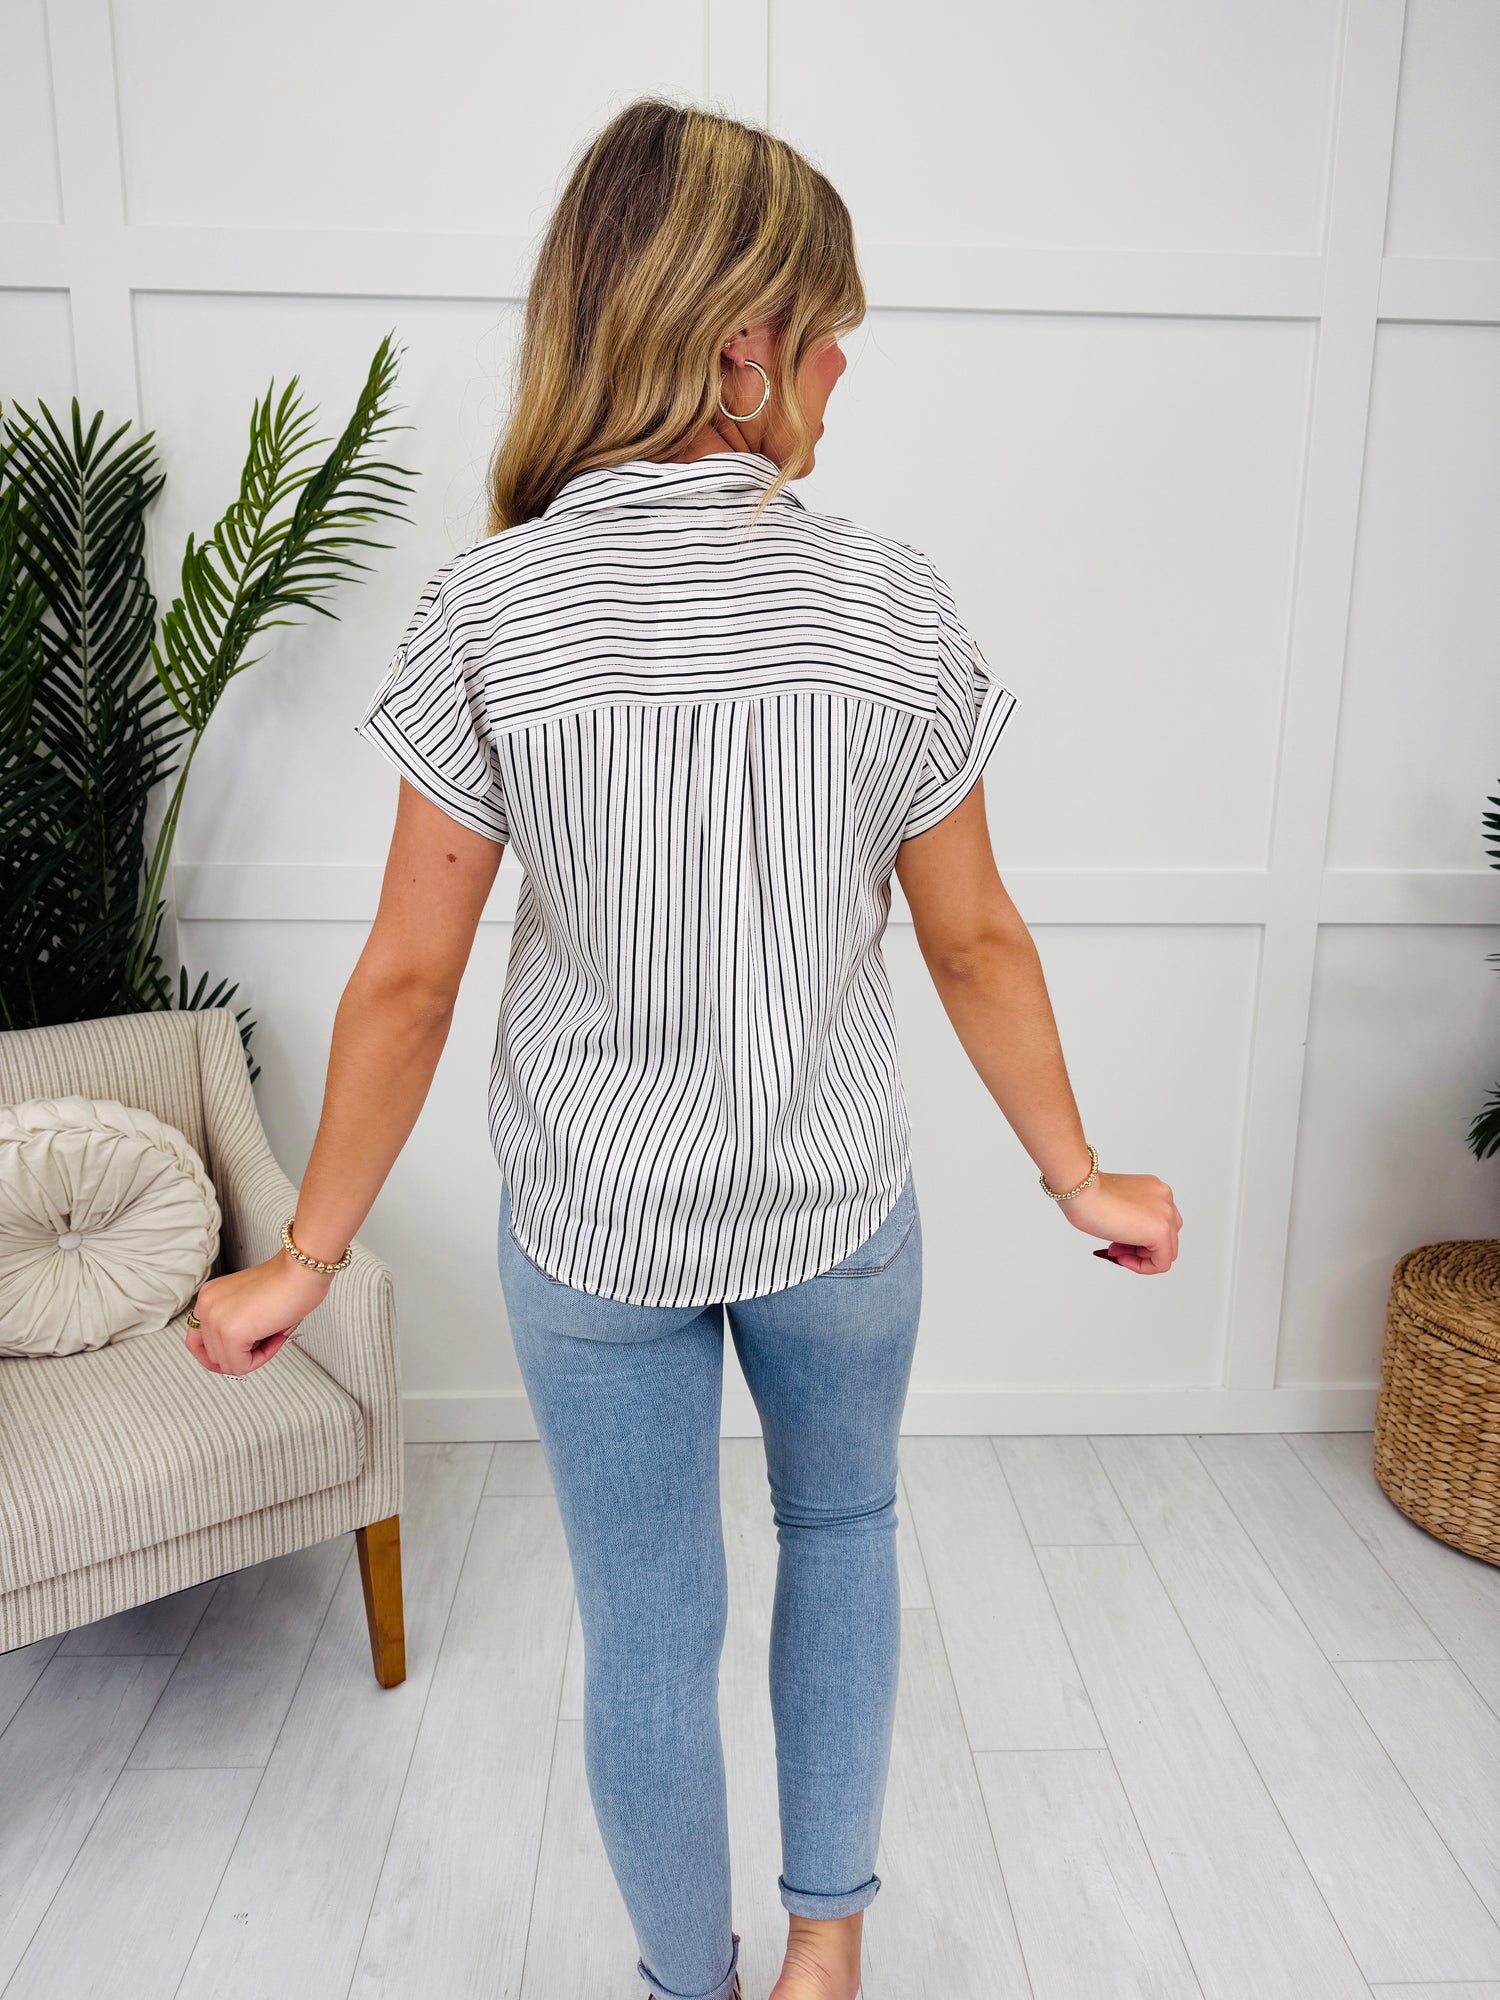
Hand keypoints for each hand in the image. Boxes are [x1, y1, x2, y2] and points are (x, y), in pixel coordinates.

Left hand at [184, 1253, 332, 1374]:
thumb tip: (236, 1354)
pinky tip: (274, 1337)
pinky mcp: (231, 1333)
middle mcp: (207, 1306)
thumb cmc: (288, 1281)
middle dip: (242, 1354)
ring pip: (227, 1364)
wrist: (303, 1269)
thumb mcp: (249, 1304)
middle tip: (264, 1339)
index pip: (199, 1341)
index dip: (224, 1352)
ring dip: (254, 1356)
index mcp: (209, 1297)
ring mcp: (216, 1319)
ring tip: (272, 1333)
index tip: (241, 1353)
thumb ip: (235, 1325)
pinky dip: (262, 1358)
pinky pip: (241, 1366)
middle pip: (212, 1356)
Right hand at [1053, 1170, 1181, 1273]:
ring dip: (1141, 1258)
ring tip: (1117, 1253)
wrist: (1083, 1190)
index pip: (1157, 1222)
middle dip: (1139, 1248)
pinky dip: (1143, 1267)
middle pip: (1165, 1236)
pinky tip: (1122, 1259)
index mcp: (1154, 1189)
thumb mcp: (1117, 1205)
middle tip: (1116, 1249)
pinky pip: (1162, 1262)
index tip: (1117, 1240)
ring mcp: (1166, 1214)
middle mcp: (1165, 1199)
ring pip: (1166, 1250)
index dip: (1137, 1237)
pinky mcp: (1161, 1231)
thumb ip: (1130, 1218)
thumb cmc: (1088, 1194)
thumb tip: (1128, 1238)